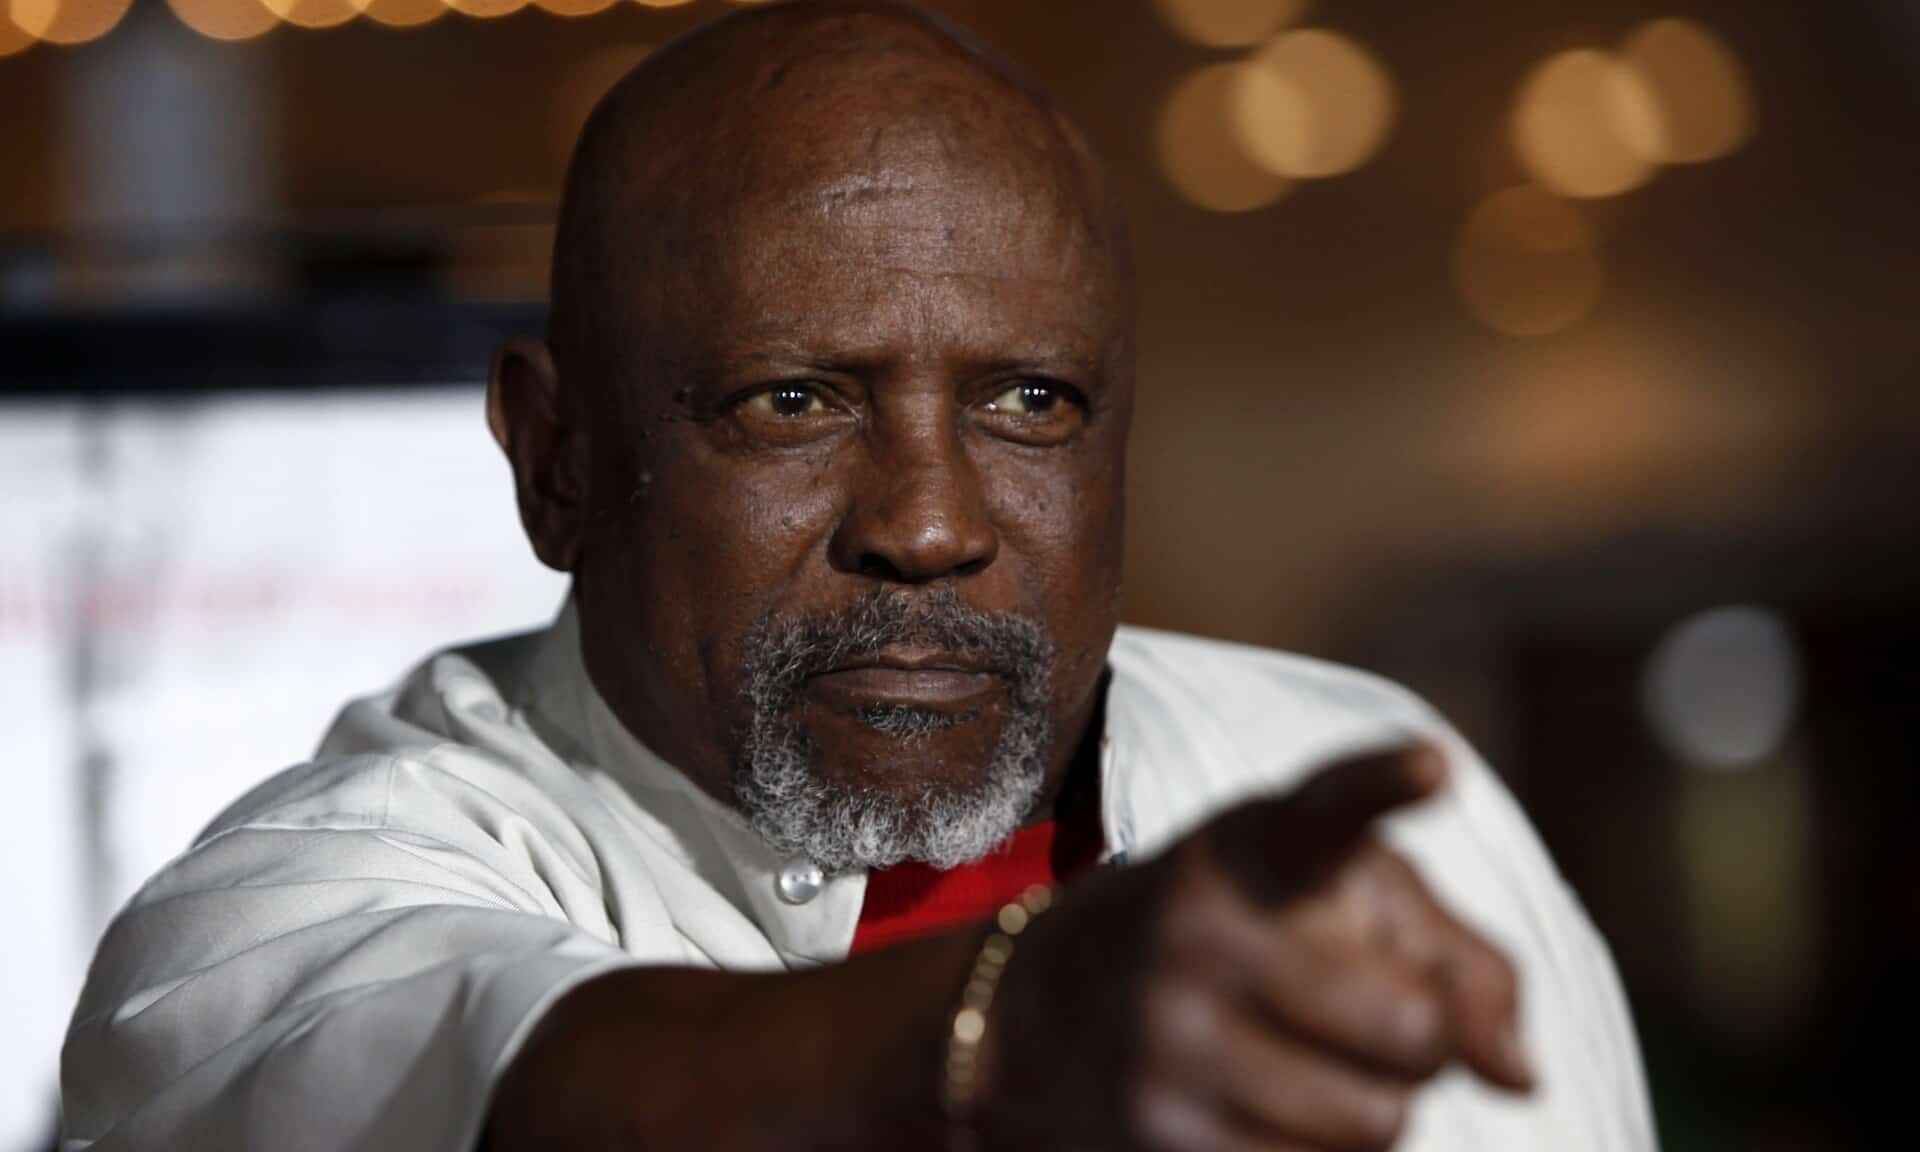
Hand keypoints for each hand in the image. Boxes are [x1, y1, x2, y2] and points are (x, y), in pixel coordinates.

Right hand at [981, 744, 1531, 1151]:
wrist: (1061, 1004)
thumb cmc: (1258, 936)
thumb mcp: (1347, 903)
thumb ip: (1461, 963)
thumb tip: (1523, 1080)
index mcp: (1259, 845)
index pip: (1331, 808)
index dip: (1385, 783)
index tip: (1436, 765)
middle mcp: (1202, 926)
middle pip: (1413, 1028)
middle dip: (1420, 1041)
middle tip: (1363, 1015)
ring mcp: (1170, 1032)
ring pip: (1377, 1122)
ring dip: (1375, 1110)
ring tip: (1305, 1062)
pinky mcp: (1155, 1131)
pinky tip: (1263, 1109)